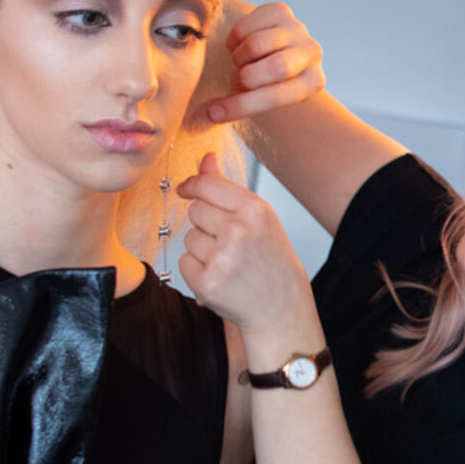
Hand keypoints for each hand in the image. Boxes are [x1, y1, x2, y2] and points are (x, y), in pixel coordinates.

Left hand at [178, 152, 321, 342]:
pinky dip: (197, 270)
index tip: (186, 189)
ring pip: (188, 238)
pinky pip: (184, 262)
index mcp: (255, 210)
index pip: (207, 185)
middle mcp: (239, 231)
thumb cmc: (271, 260)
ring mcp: (221, 258)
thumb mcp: (259, 217)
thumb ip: (227, 187)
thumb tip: (206, 158)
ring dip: (202, 249)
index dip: (192, 185)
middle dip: (205, 224)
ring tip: (228, 261)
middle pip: (194, 211)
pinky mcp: (206, 282)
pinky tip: (220, 276)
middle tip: (229, 241)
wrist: (280, 306)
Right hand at [205, 0, 325, 125]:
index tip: (216, 113)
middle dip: (245, 77)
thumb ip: (232, 109)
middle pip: (276, 67)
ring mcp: (298, 28)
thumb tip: (208, 114)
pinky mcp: (280, 10)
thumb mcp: (256, 100)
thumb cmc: (264, 83)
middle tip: (238, 79)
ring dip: (239, 58)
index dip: (243, 106)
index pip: (278, 96)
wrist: (273, 50)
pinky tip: (242, 45)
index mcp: (312, 82)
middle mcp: (312, 53)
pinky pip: (245, 26)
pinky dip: (235, 40)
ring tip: (242, 63)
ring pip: (256, 44)